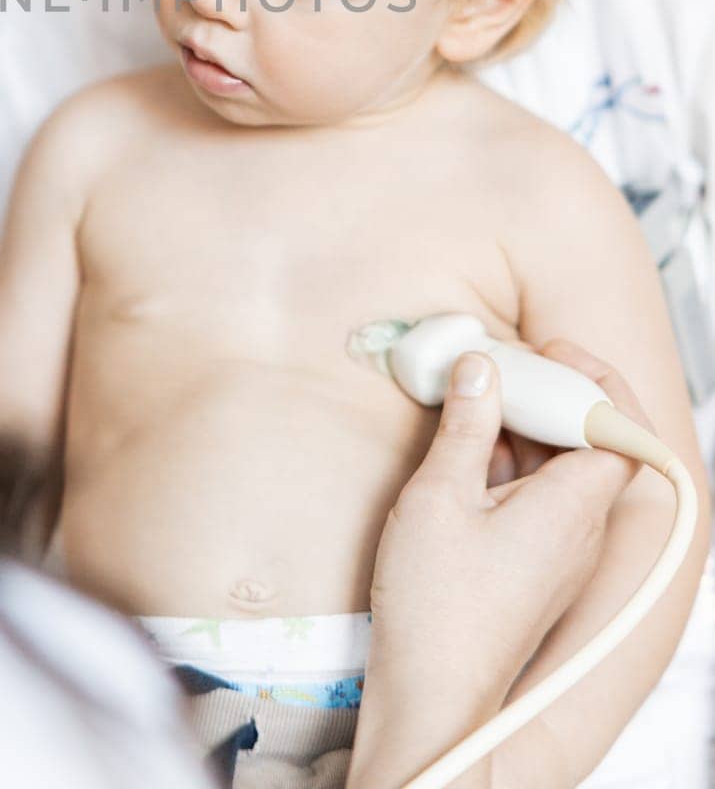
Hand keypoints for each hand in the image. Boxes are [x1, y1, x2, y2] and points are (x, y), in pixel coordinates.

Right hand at [347, 341, 645, 787]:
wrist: (432, 697)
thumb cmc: (439, 606)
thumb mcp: (440, 495)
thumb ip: (466, 425)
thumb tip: (482, 368)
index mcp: (574, 506)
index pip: (617, 429)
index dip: (590, 381)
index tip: (547, 352)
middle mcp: (580, 531)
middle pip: (586, 442)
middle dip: (547, 395)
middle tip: (499, 364)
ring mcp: (558, 553)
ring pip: (558, 469)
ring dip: (521, 427)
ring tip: (472, 397)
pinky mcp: (532, 569)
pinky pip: (536, 498)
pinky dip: (508, 463)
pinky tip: (464, 447)